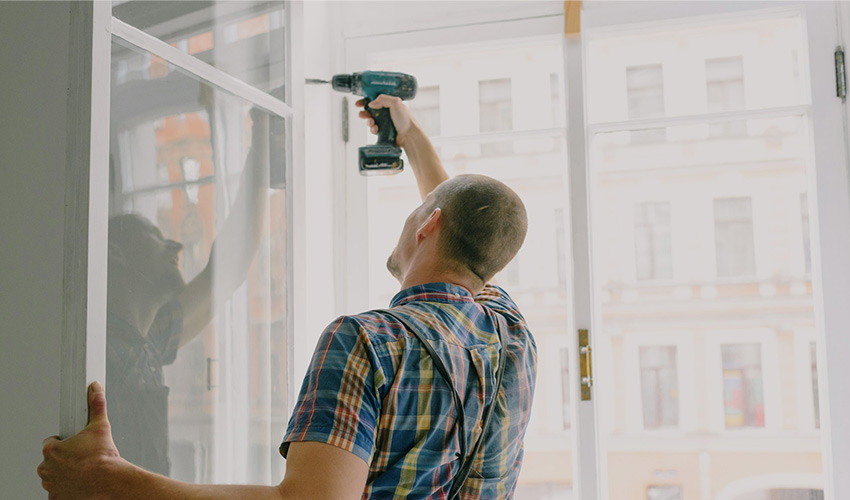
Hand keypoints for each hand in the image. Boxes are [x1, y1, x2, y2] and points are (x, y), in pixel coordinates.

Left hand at [38, 382, 122, 499]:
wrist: (110, 479)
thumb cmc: (103, 457)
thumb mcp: (100, 426)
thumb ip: (96, 406)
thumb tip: (95, 390)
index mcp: (51, 450)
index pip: (50, 443)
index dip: (63, 442)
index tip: (74, 444)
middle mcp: (47, 468)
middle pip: (51, 460)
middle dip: (63, 458)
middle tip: (81, 457)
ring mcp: (51, 484)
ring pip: (53, 475)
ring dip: (63, 473)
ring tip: (81, 469)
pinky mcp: (58, 496)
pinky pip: (56, 492)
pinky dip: (65, 488)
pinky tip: (77, 483)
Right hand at [356, 95, 415, 146]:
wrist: (409, 135)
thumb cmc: (405, 119)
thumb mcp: (396, 102)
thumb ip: (383, 99)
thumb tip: (371, 103)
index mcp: (389, 104)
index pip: (375, 100)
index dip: (366, 101)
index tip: (359, 103)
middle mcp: (386, 112)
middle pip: (370, 111)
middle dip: (364, 112)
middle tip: (362, 115)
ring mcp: (385, 122)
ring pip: (371, 120)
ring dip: (368, 121)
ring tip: (371, 122)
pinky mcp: (383, 131)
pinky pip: (374, 129)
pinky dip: (373, 129)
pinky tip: (375, 129)